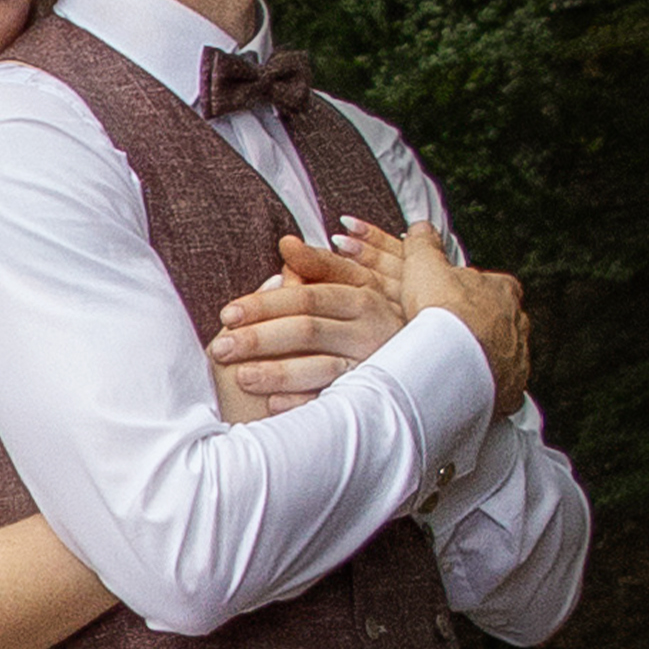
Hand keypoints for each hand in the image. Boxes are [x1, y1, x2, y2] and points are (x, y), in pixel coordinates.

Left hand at [209, 232, 406, 418]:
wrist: (427, 361)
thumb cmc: (371, 319)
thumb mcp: (354, 286)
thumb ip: (319, 266)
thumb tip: (286, 244)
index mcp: (361, 297)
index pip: (306, 298)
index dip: (265, 305)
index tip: (227, 315)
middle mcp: (369, 329)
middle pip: (308, 329)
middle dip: (260, 339)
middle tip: (221, 348)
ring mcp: (371, 364)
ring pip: (320, 367)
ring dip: (278, 372)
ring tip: (242, 376)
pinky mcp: (372, 396)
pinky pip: (333, 400)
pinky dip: (302, 401)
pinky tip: (272, 404)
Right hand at [374, 210, 536, 418]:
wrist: (449, 363)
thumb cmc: (440, 313)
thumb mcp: (424, 268)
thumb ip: (423, 246)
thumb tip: (420, 228)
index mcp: (503, 290)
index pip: (494, 287)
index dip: (473, 294)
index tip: (456, 303)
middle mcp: (518, 322)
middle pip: (500, 322)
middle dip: (480, 330)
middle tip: (451, 339)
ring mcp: (517, 356)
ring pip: (502, 355)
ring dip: (482, 360)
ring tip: (455, 369)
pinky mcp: (511, 388)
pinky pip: (500, 387)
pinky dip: (485, 388)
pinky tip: (465, 390)